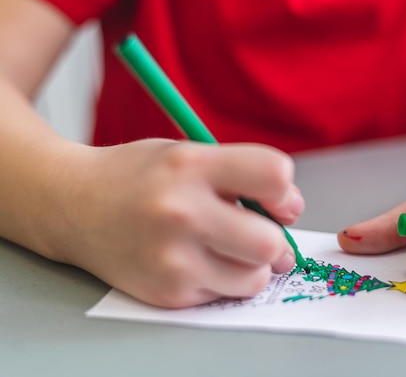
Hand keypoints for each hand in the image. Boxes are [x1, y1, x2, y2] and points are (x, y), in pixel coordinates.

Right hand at [45, 139, 304, 307]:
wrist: (74, 206)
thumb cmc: (140, 177)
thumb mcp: (188, 153)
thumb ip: (242, 174)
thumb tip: (290, 212)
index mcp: (191, 164)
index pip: (274, 173)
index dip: (283, 189)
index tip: (273, 197)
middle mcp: (181, 212)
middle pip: (270, 242)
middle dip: (276, 240)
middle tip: (263, 235)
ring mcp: (172, 258)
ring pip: (254, 278)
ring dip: (253, 266)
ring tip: (230, 250)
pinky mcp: (167, 292)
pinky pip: (224, 294)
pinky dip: (222, 281)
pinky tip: (198, 261)